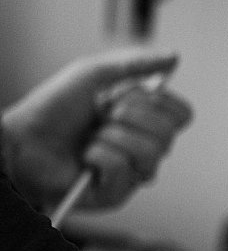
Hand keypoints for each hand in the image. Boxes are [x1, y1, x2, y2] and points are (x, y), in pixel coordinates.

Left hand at [0, 49, 192, 212]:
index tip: (138, 94)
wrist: (22, 139)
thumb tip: (173, 56)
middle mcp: (141, 146)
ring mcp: (130, 173)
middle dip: (134, 116)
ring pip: (152, 153)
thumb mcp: (94, 74)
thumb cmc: (53, 109)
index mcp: (142, 119)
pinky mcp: (115, 194)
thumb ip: (136, 64)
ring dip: (115, 137)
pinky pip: (126, 171)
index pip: (182, 115)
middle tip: (105, 112)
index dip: (166, 104)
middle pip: (170, 135)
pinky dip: (101, 156)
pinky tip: (85, 156)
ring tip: (92, 136)